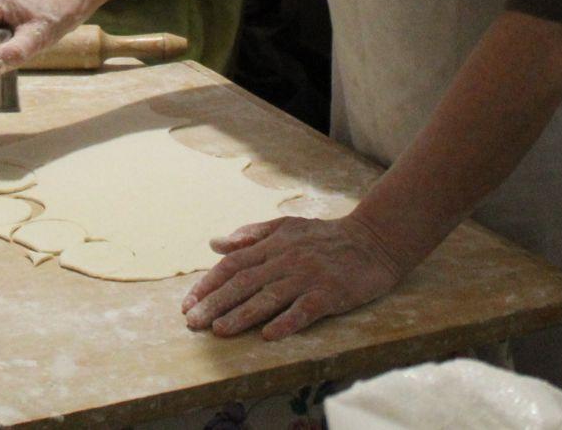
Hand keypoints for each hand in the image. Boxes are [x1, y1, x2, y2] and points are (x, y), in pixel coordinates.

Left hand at [181, 215, 409, 340]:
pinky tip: (269, 335)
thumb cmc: (325, 236)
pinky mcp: (330, 293)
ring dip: (242, 315)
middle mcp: (285, 259)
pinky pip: (305, 309)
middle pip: (244, 282)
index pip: (233, 264)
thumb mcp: (285, 227)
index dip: (208, 284)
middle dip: (215, 303)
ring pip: (269, 297)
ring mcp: (307, 276)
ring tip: (219, 331)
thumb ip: (250, 235)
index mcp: (273, 244)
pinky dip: (287, 321)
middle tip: (192, 322)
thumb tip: (215, 243)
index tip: (187, 303)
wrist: (373, 240)